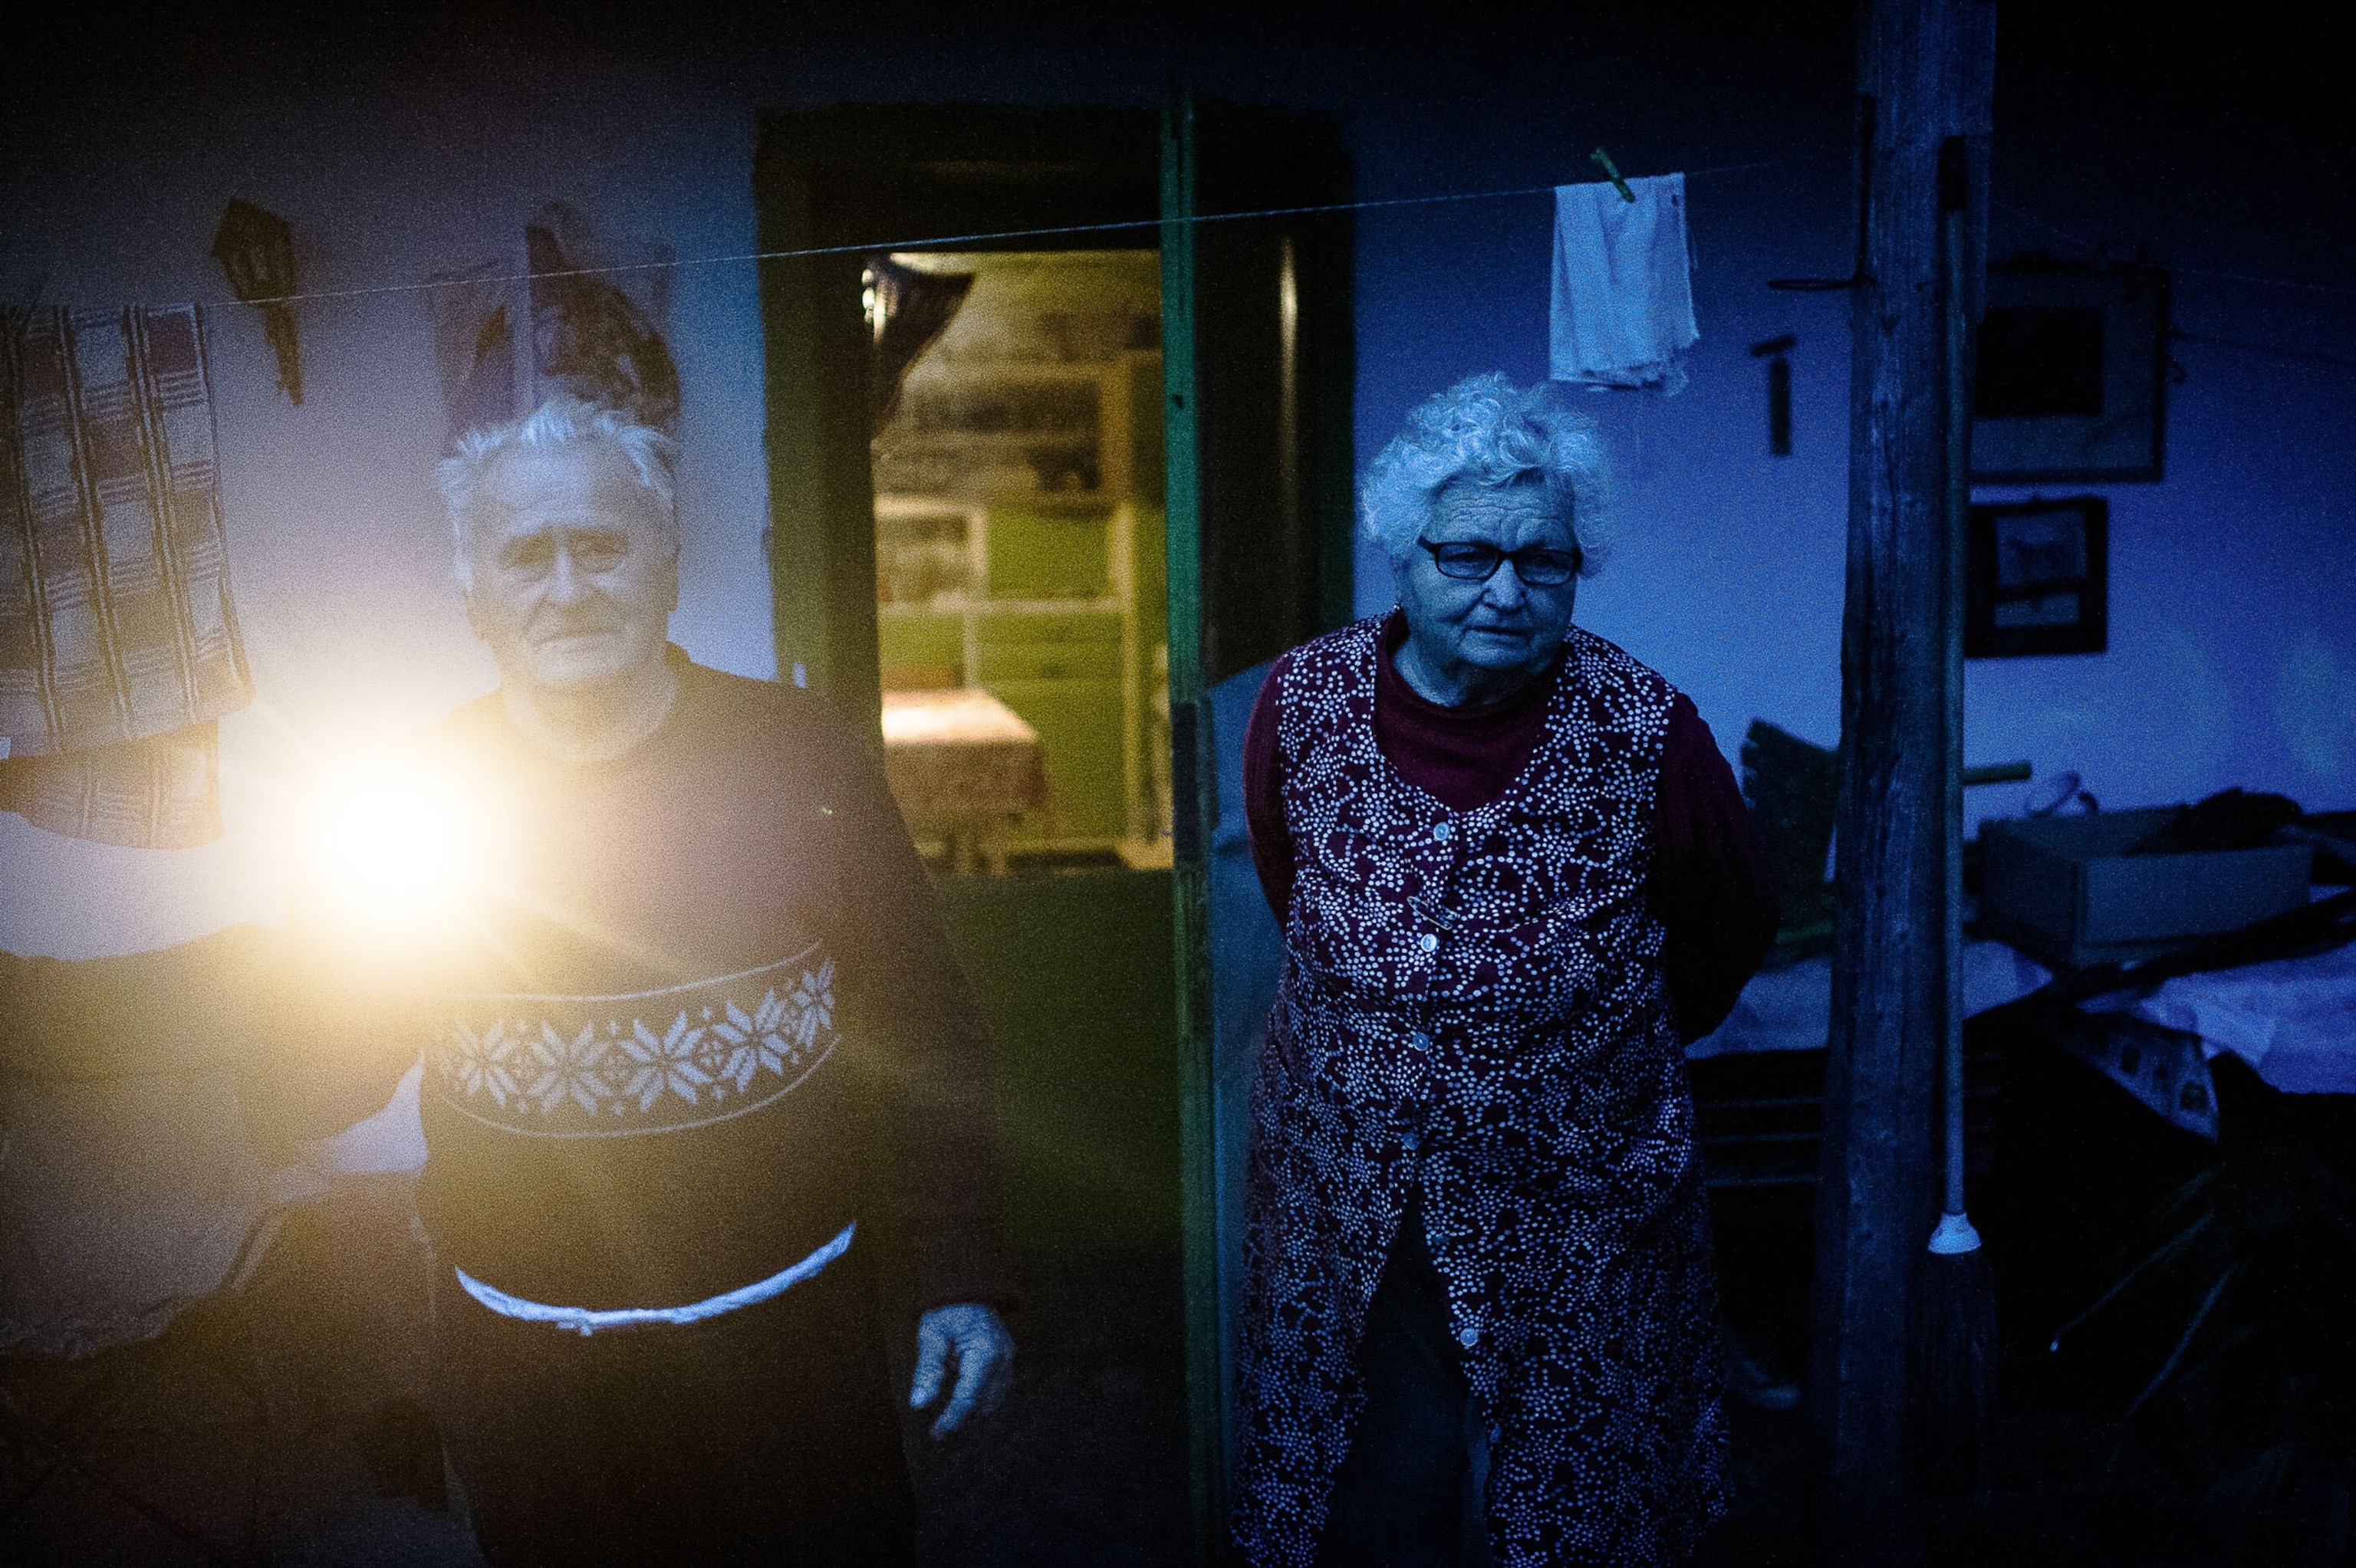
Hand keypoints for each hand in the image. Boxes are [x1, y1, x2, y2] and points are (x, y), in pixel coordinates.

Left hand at [909, 1303, 1012, 1438]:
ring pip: (993, 1400)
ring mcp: (1008, 1360)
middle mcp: (1003, 1359)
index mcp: (985, 1352)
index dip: (951, 1419)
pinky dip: (980, 1400)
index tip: (936, 1434)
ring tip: (948, 1418)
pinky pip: (997, 1390)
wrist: (967, 1288)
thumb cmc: (947, 1309)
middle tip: (938, 1430)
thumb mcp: (931, 1335)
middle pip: (983, 1403)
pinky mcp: (1007, 1360)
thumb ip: (927, 1370)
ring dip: (972, 1411)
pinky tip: (963, 1401)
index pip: (968, 1397)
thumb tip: (919, 1403)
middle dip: (961, 1418)